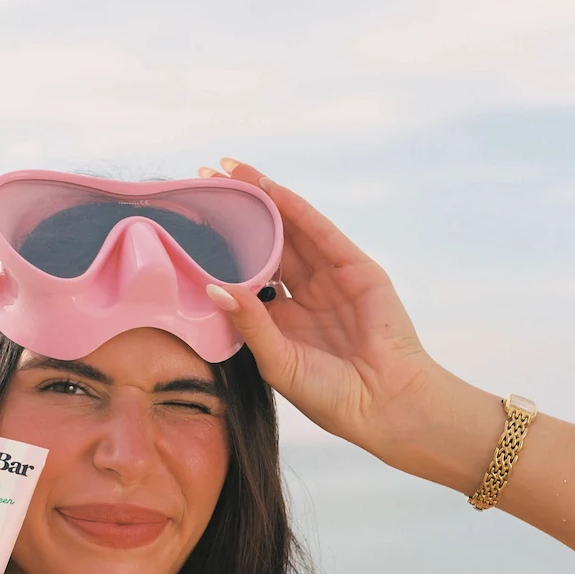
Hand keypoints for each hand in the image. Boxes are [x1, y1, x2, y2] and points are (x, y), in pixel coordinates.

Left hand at [199, 157, 440, 454]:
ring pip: (289, 229)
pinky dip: (294, 208)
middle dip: (237, 213)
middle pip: (265, 243)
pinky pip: (319, 232)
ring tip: (229, 171)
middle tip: (205, 180)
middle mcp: (302, 294)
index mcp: (280, 320)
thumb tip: (215, 287)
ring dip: (262, 198)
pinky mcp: (355, 268)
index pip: (245, 274)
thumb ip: (249, 323)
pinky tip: (269, 188)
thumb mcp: (278, 359)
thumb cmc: (329, 395)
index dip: (221, 249)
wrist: (383, 403)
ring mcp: (329, 278)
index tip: (191, 225)